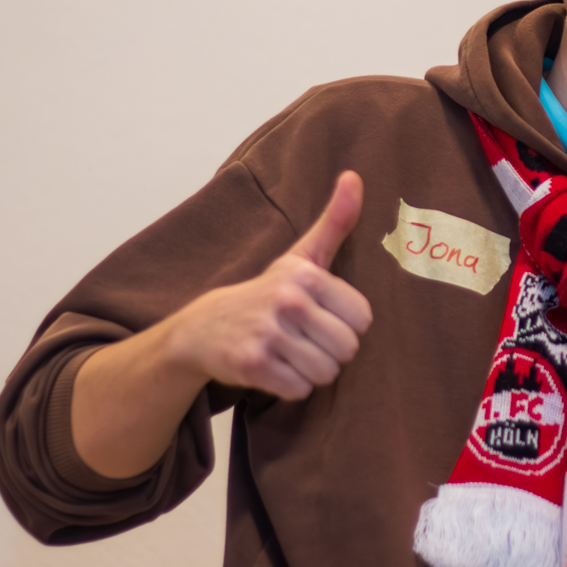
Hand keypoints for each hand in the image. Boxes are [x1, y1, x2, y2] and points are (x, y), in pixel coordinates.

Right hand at [164, 170, 372, 398]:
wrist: (203, 327)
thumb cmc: (267, 292)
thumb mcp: (302, 256)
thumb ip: (336, 221)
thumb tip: (355, 176)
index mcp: (306, 275)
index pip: (363, 319)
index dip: (346, 324)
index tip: (323, 317)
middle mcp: (287, 301)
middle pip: (347, 349)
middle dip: (330, 351)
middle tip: (306, 340)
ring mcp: (268, 333)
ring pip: (325, 373)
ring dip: (311, 371)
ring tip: (290, 353)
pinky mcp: (252, 365)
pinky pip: (299, 389)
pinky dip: (290, 386)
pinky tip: (274, 367)